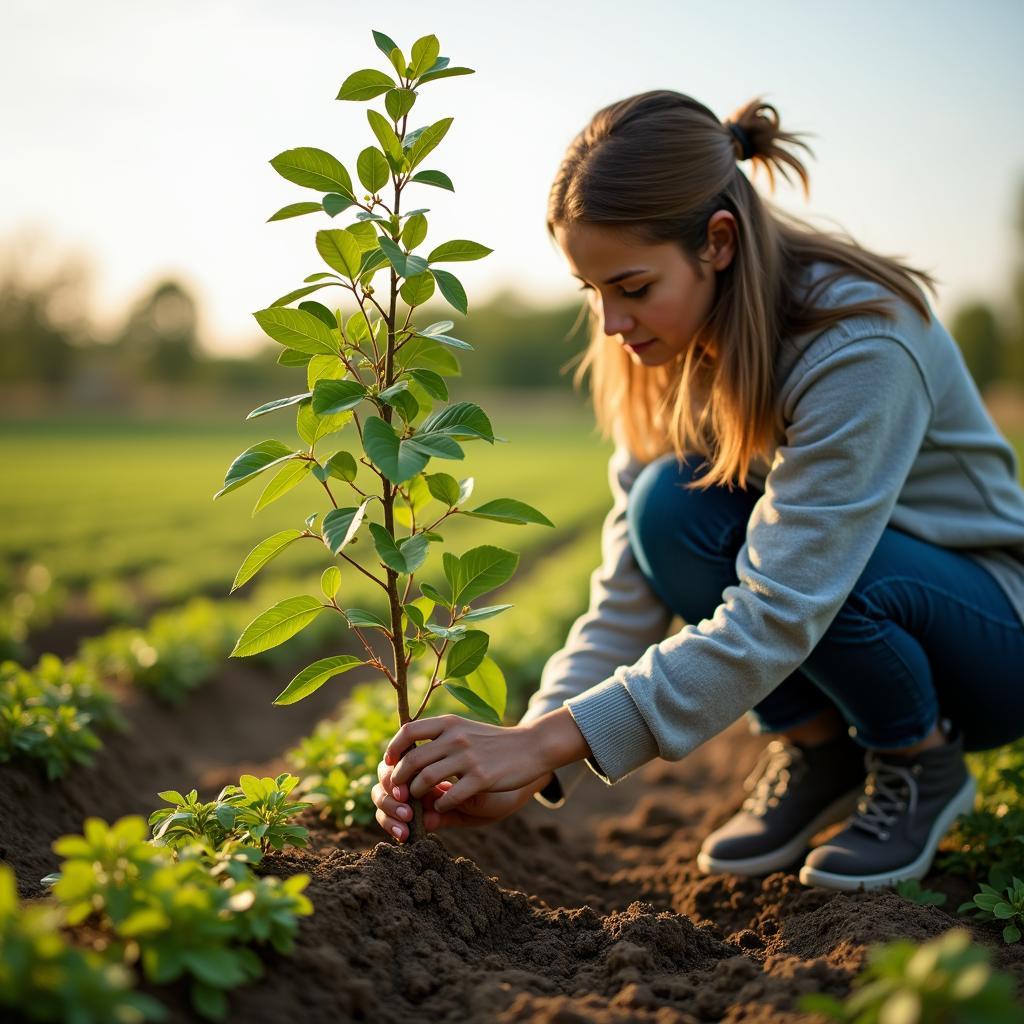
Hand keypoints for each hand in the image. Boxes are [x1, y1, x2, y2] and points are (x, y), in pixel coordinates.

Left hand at [383, 714, 556, 811]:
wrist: (532, 746)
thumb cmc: (495, 741)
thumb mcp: (466, 729)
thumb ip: (440, 737)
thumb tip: (410, 750)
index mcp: (449, 723)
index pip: (408, 730)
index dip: (393, 748)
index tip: (389, 763)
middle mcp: (455, 737)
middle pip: (412, 759)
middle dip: (398, 779)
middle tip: (397, 792)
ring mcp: (468, 757)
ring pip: (425, 779)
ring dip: (415, 794)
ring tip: (417, 801)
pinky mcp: (481, 777)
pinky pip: (449, 796)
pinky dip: (440, 805)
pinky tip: (443, 806)